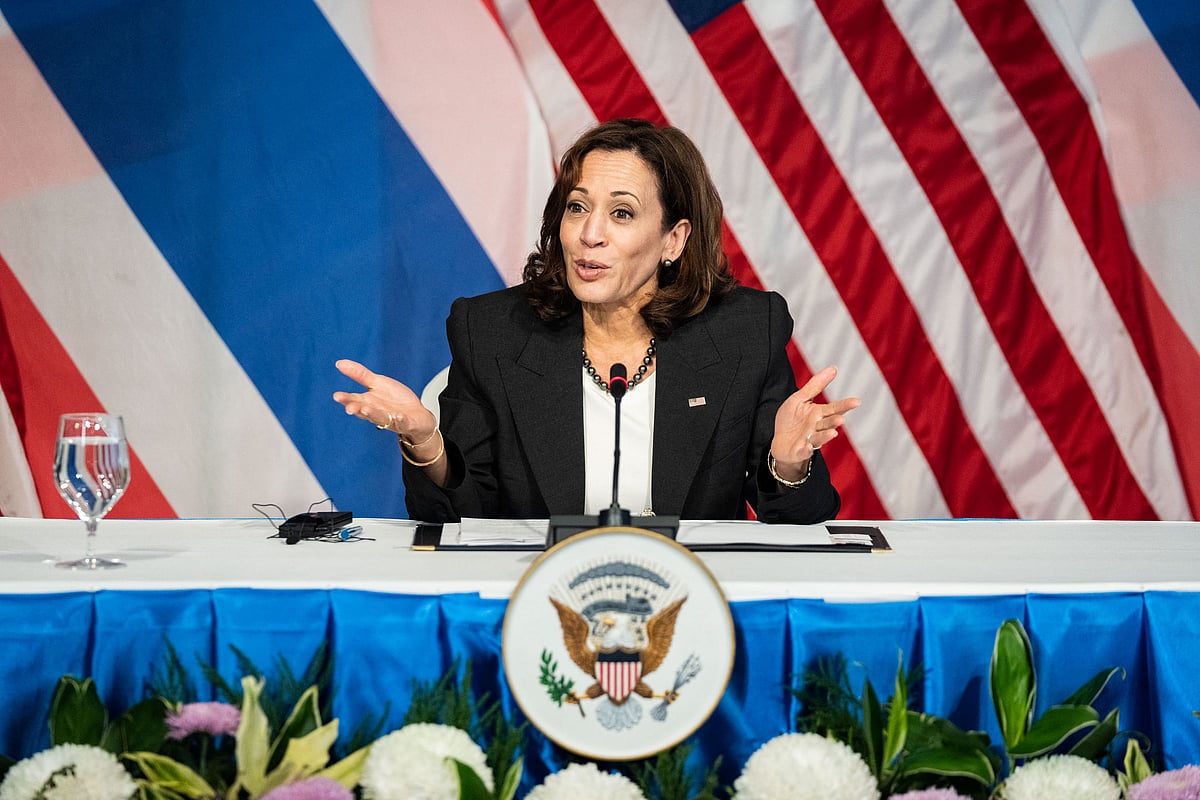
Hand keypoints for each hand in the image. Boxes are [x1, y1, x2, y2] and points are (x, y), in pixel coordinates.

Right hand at [332, 359, 436, 442]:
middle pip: (364, 411)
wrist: (416, 414)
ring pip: (379, 417)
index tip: (337, 396)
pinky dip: (400, 420)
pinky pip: (402, 422)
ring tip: (365, 409)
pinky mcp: (406, 423)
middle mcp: (376, 412)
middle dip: (357, 409)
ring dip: (372, 414)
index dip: (346, 399)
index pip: (354, 400)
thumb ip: (359, 374)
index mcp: (368, 402)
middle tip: (349, 408)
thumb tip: (339, 362)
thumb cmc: (394, 399)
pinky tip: (398, 416)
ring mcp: (391, 419)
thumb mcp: (377, 382)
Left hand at [770, 366, 860, 481]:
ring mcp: (809, 440)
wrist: (780, 442)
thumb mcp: (800, 398)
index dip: (844, 405)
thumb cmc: (792, 419)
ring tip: (832, 433)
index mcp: (818, 414)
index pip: (834, 408)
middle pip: (828, 423)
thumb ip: (815, 385)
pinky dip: (806, 450)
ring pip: (819, 438)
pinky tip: (807, 446)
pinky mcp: (799, 451)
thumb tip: (833, 368)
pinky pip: (804, 451)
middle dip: (834, 421)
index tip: (856, 401)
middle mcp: (817, 427)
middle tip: (841, 419)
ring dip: (825, 436)